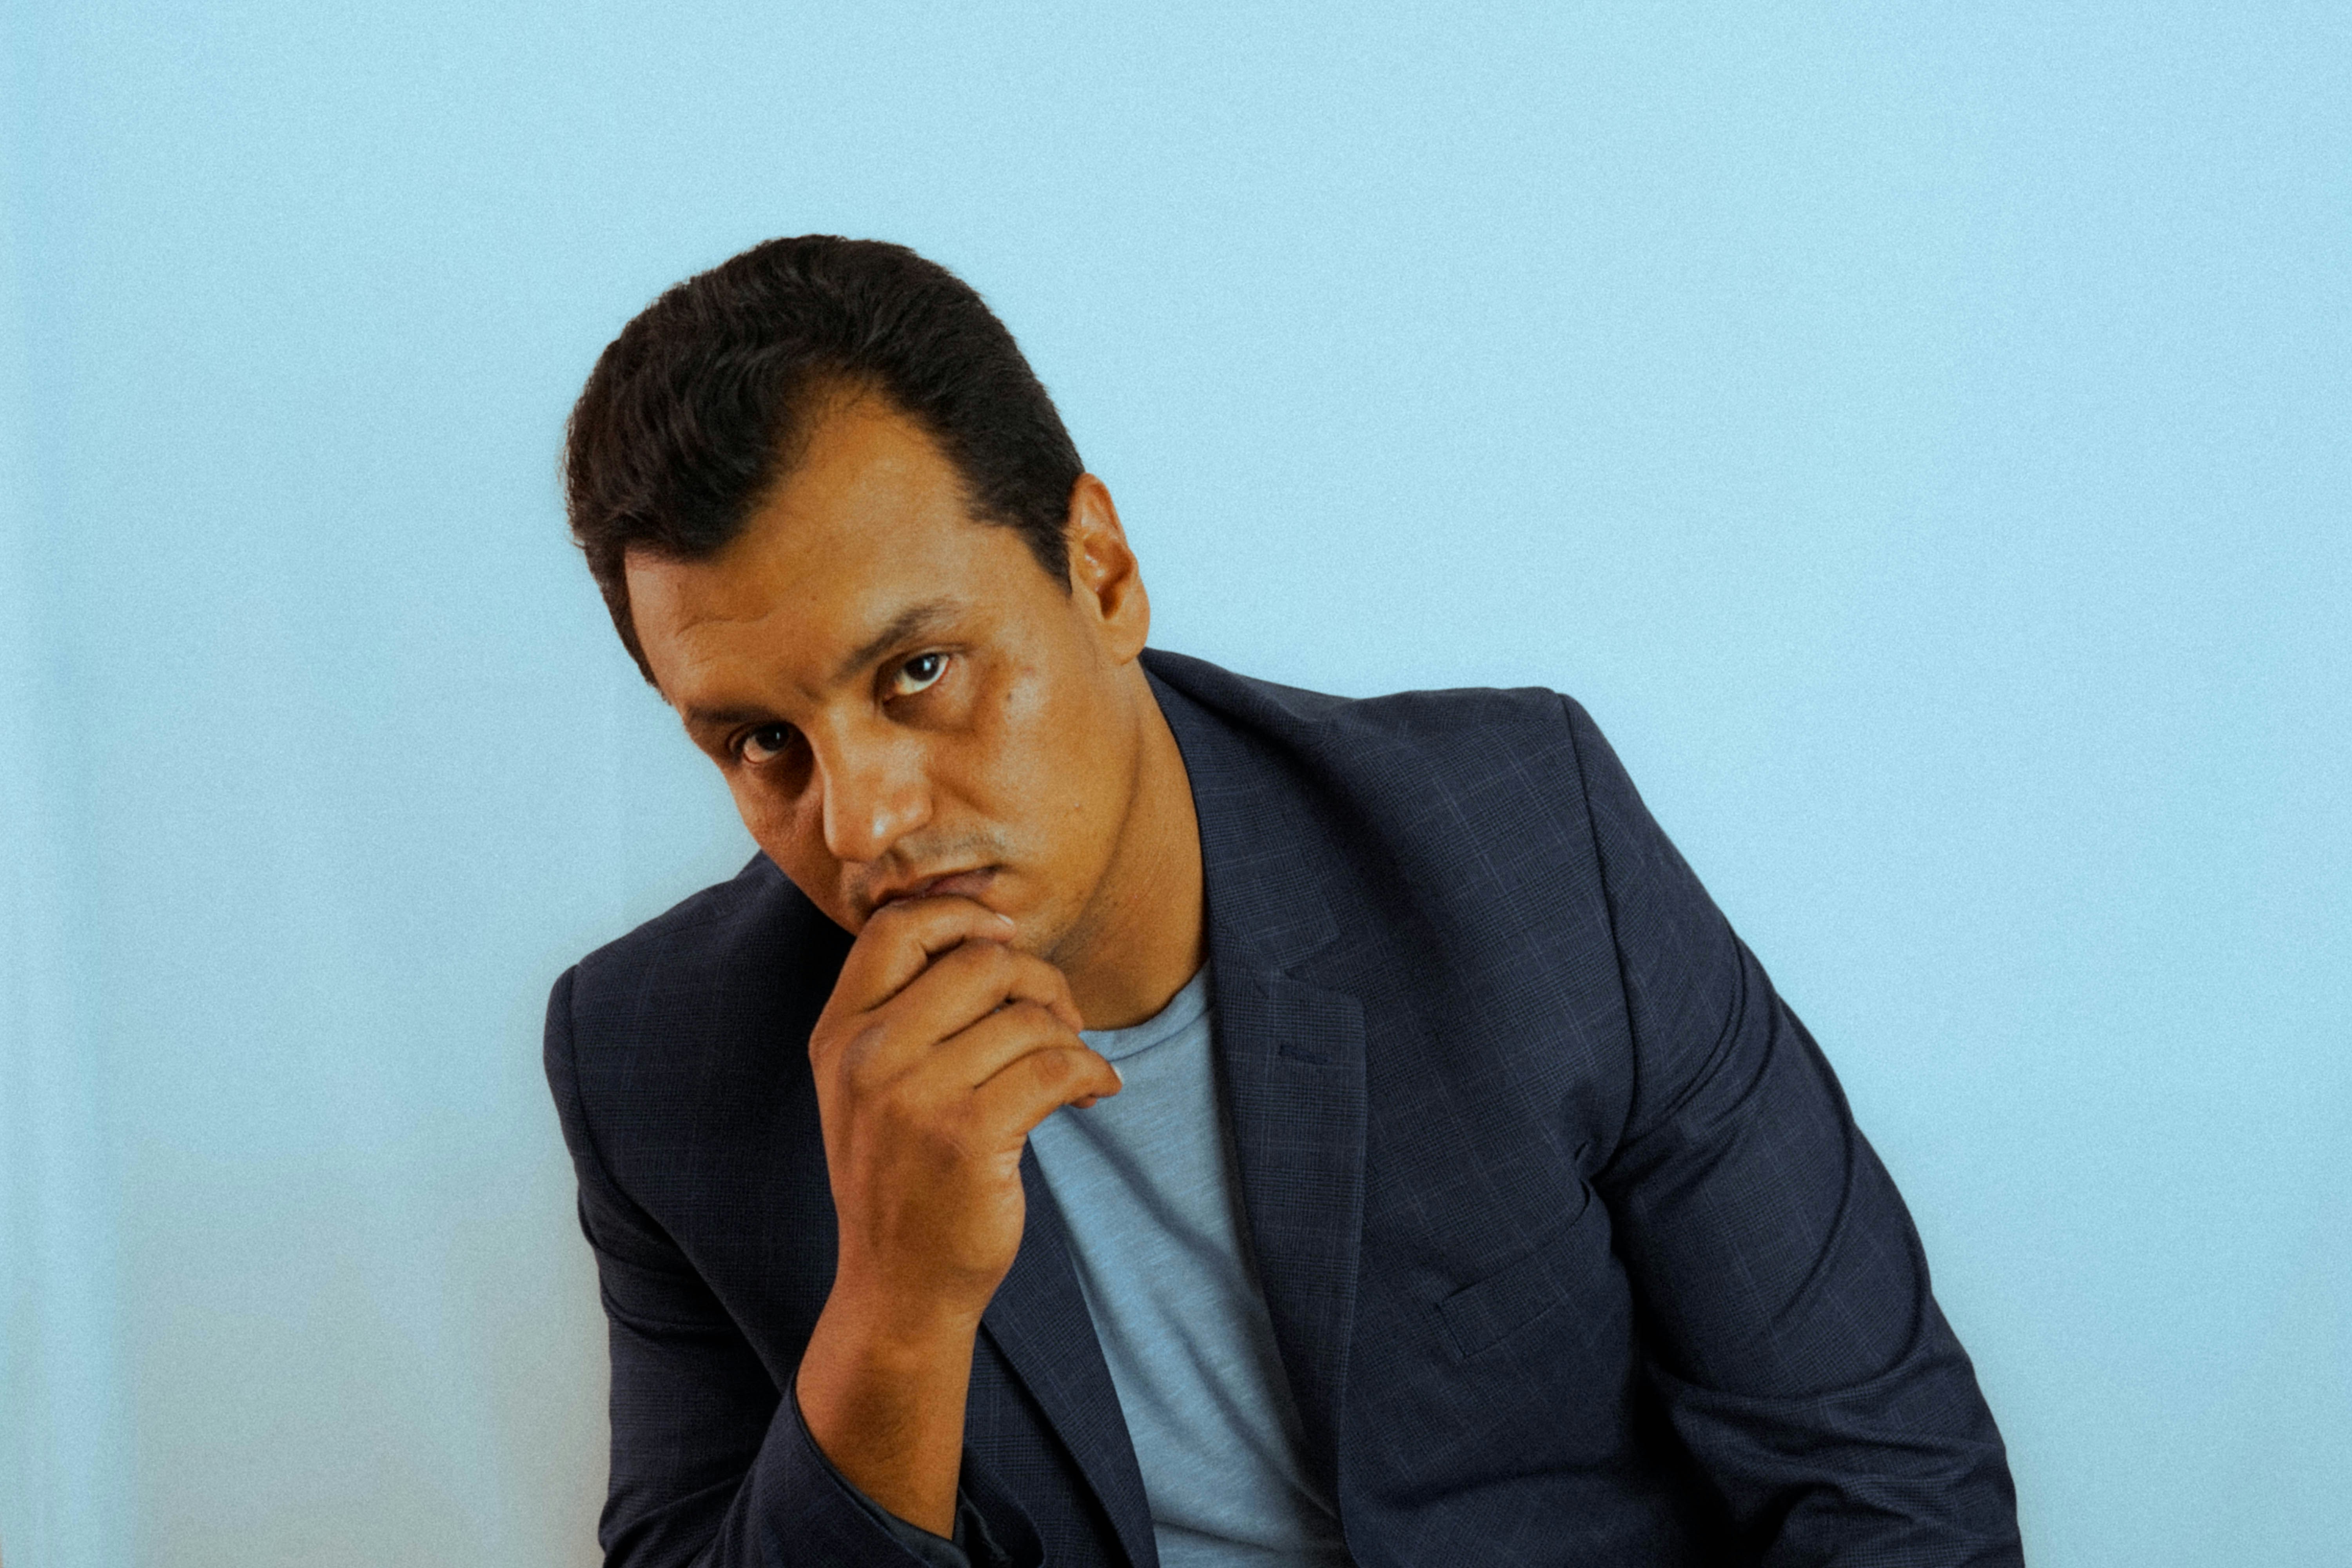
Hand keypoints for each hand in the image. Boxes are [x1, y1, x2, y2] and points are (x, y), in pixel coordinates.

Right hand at [795, 896, 1120, 1533]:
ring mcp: (914, 1095)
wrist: (898, 1287)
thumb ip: (907, 1010)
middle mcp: (868, 1055)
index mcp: (839, 1032)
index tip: (1007, 936)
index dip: (962, 913)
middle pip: (979, 959)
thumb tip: (991, 930)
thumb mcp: (872, 1086)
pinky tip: (1098, 1091)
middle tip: (1061, 1018)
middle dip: (1038, 979)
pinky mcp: (968, 1136)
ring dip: (1071, 1036)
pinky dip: (1093, 1073)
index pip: (895, 926)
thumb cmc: (901, 1177)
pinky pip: (1055, 1067)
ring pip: (1026, 1017)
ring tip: (1076, 1066)